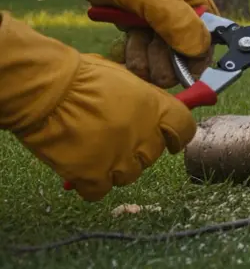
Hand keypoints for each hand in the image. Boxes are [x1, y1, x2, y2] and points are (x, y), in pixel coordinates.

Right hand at [0, 13, 195, 201]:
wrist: (45, 90)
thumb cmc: (80, 77)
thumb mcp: (124, 78)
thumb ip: (143, 98)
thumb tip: (151, 109)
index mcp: (155, 108)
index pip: (184, 129)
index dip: (176, 135)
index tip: (169, 138)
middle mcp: (144, 135)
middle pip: (153, 155)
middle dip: (138, 149)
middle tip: (116, 138)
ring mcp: (119, 158)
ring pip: (129, 175)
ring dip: (116, 167)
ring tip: (95, 150)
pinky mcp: (92, 175)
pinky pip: (100, 191)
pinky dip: (91, 184)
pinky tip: (80, 169)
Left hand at [27, 0, 215, 84]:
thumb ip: (181, 25)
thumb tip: (199, 52)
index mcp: (199, 7)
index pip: (207, 45)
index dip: (194, 61)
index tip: (178, 72)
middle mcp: (184, 19)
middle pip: (182, 59)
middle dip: (163, 59)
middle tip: (149, 43)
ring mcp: (161, 27)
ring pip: (159, 62)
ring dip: (144, 56)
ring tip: (134, 37)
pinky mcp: (142, 33)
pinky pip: (142, 57)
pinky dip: (133, 54)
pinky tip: (126, 41)